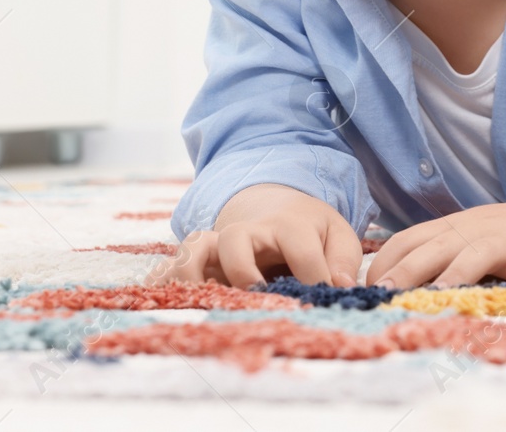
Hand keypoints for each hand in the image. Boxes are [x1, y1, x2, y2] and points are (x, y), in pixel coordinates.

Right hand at [150, 184, 361, 289]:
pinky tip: (161, 298)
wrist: (274, 205)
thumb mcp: (336, 234)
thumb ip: (343, 260)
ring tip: (203, 300)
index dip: (313, 275)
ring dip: (194, 273)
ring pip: (195, 247)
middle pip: (235, 238)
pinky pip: (174, 263)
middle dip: (243, 269)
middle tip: (258, 294)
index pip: (299, 247)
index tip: (324, 298)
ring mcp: (220, 245)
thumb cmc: (310, 228)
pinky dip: (165, 279)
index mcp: (288, 224)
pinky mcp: (202, 259)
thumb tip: (341, 287)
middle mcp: (249, 232)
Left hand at [364, 194, 505, 289]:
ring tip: (437, 298)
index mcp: (456, 226)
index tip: (368, 290)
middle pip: (436, 246)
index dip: (386, 262)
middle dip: (408, 270)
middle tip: (384, 296)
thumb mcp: (474, 235)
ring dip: (456, 275)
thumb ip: (439, 252)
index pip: (410, 238)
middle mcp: (479, 229)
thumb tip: (391, 282)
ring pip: (478, 253)